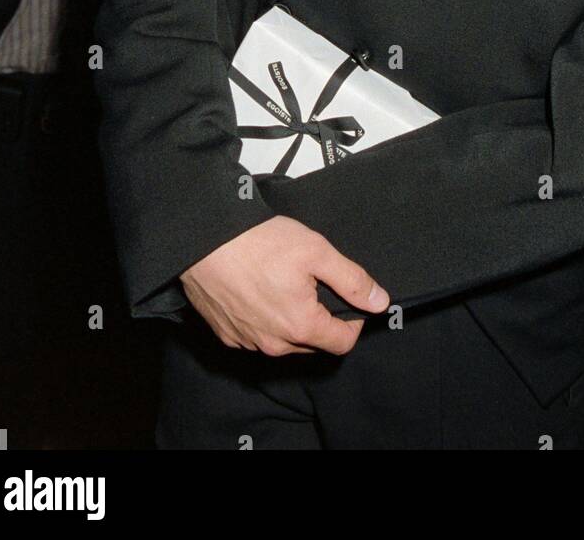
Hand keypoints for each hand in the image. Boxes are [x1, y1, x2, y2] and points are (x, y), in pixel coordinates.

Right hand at [180, 215, 389, 355]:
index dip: (354, 321)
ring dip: (291, 320)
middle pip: (313, 342)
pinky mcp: (226, 334)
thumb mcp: (316, 251)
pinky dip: (264, 318)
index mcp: (300, 326)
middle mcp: (274, 344)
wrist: (203, 240)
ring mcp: (247, 342)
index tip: (348, 299)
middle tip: (313, 282)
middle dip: (320, 318)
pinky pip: (256, 334)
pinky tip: (258, 289)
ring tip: (283, 282)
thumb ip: (352, 279)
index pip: (342, 343)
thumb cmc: (258, 242)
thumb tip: (380, 301)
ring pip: (283, 340)